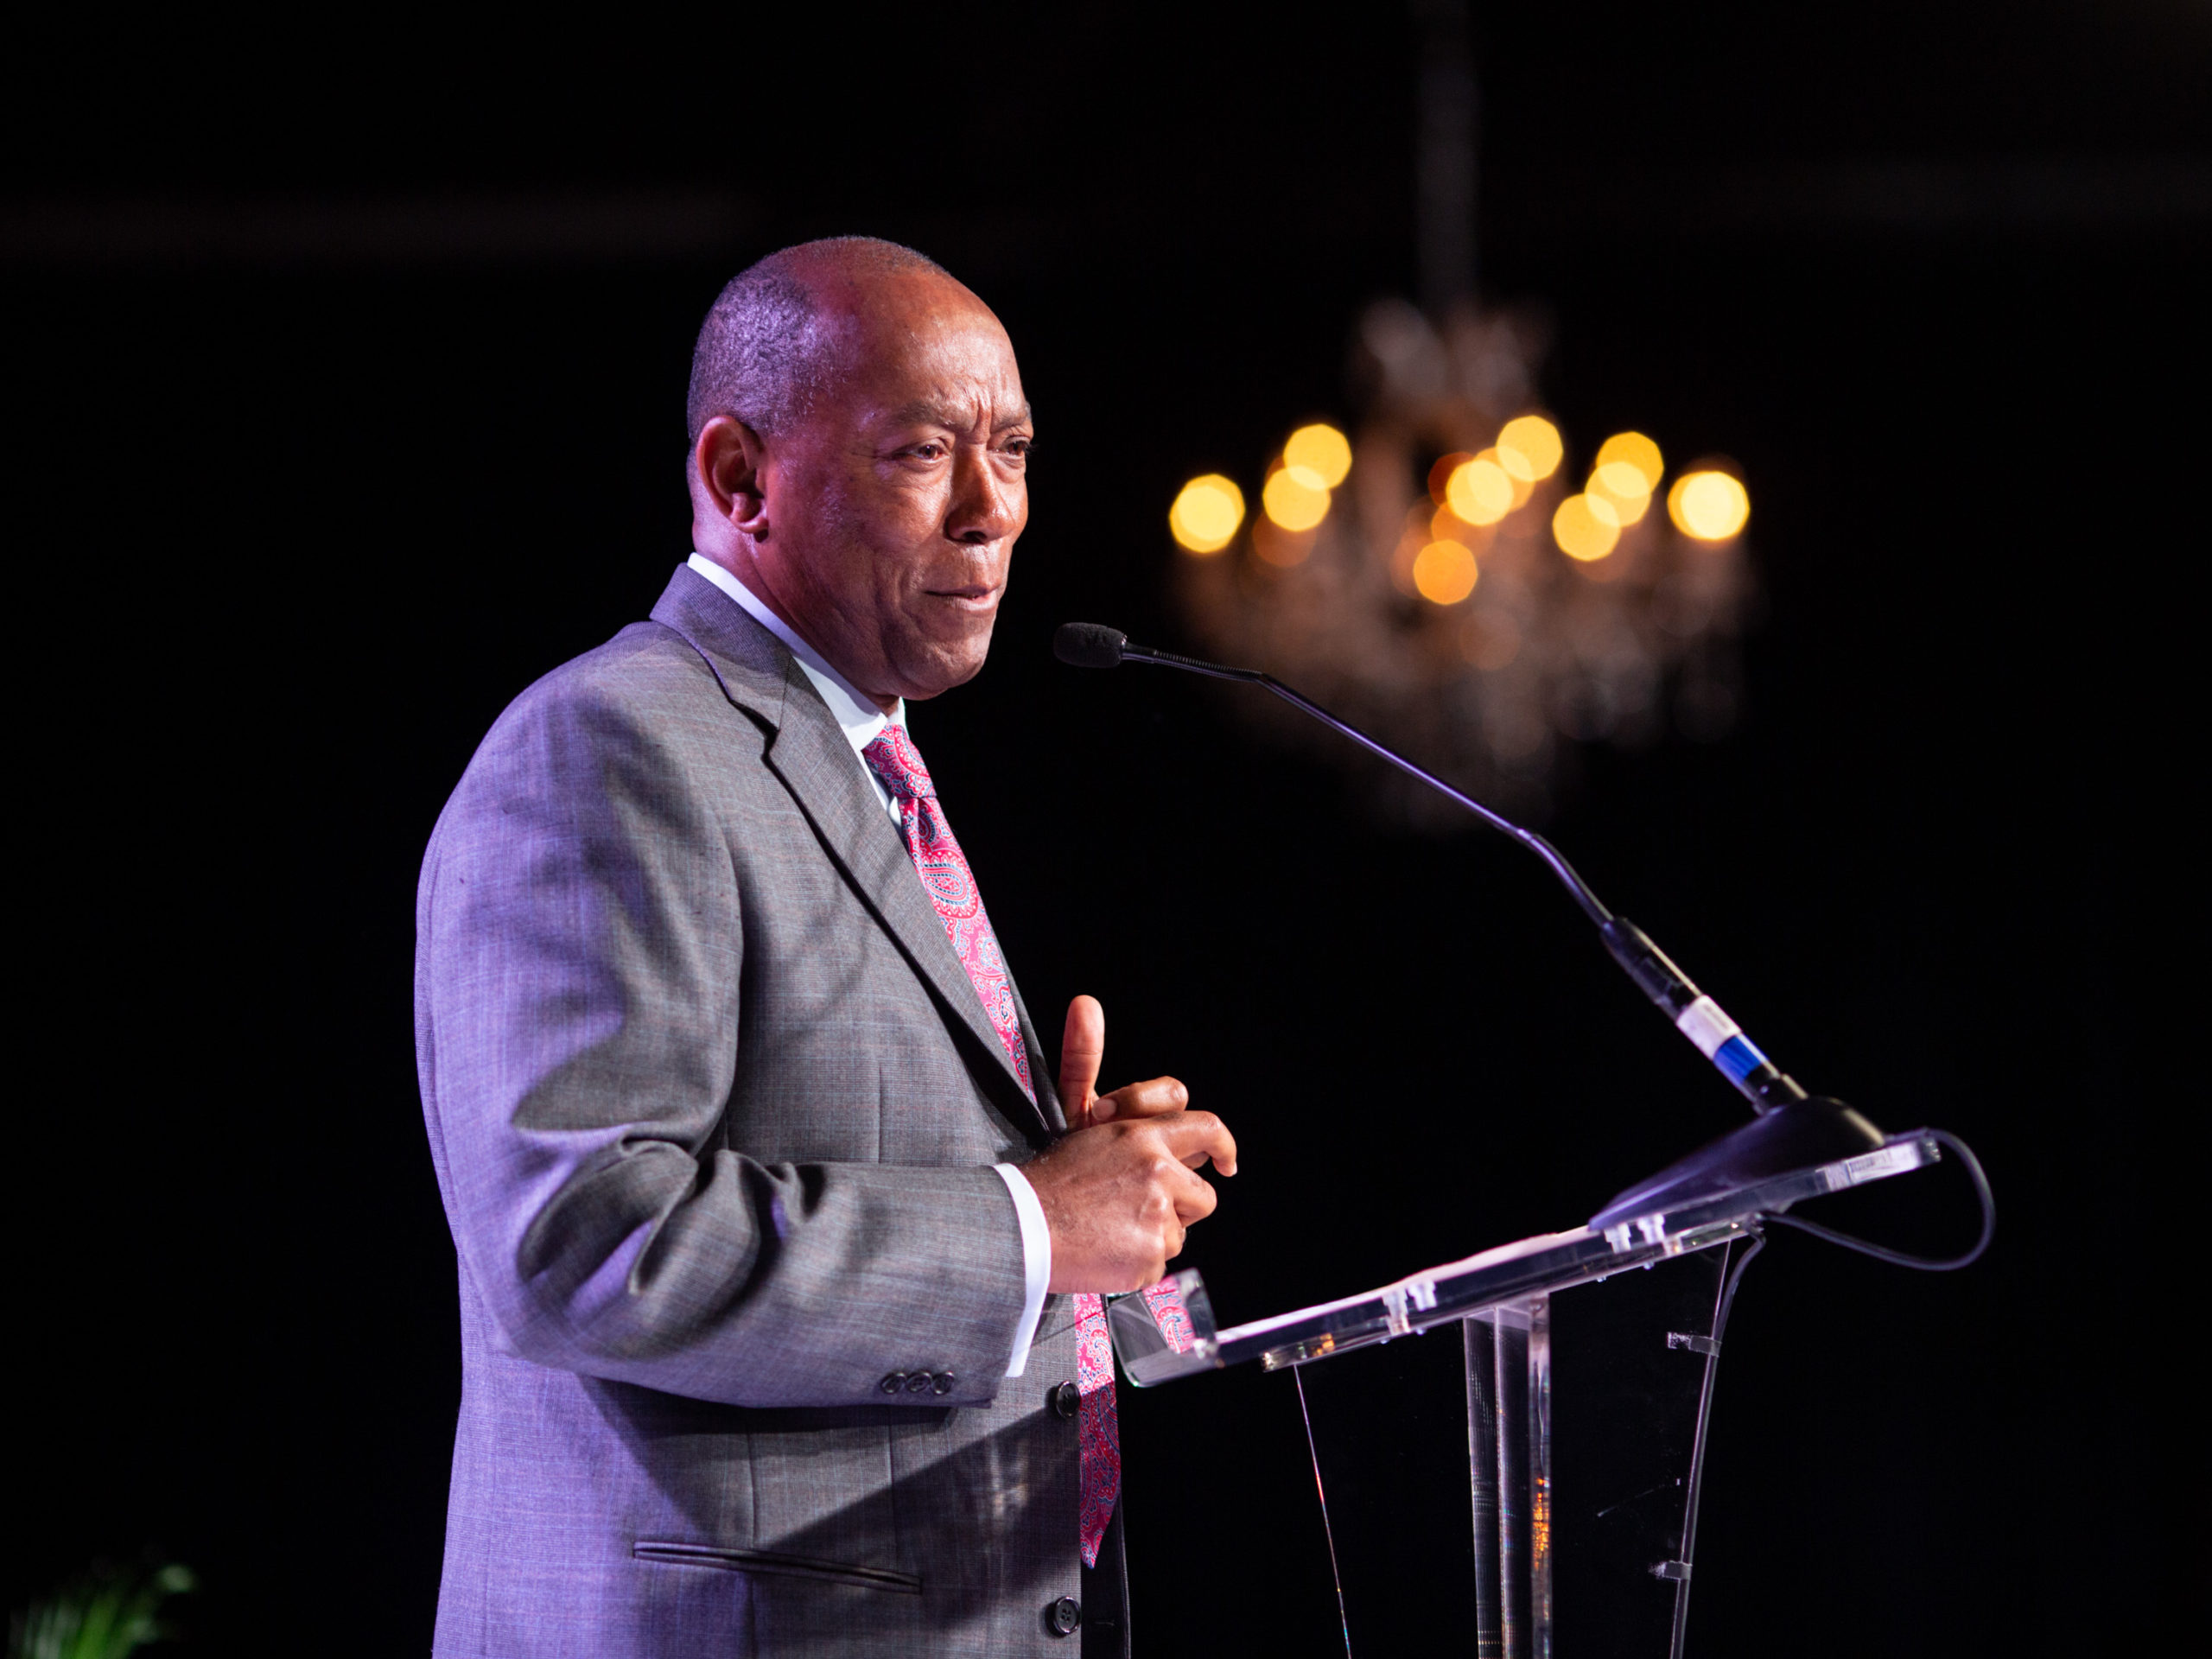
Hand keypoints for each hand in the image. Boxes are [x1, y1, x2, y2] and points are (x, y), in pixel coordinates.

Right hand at [1020, 996, 1237, 1294]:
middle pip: (1204, 1192)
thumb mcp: (1072, 1112)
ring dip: (1159, 1231)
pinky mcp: (1152, 1251)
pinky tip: (1109, 1249)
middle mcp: (1157, 1168)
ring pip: (1184, 1227)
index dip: (1221, 1146)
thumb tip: (1085, 1001)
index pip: (1206, 1127)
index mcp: (1142, 1132)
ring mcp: (1158, 1212)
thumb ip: (1084, 1058)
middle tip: (1153, 1210)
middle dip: (1183, 1202)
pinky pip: (1163, 1259)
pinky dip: (1139, 1260)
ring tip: (1116, 1226)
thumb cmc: (1049, 1173)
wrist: (1021, 1228)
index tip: (1224, 1163)